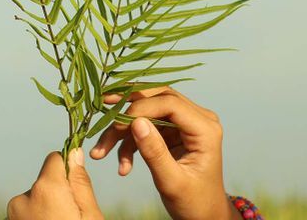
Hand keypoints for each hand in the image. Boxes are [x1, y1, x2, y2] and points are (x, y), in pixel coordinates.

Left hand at [7, 149, 103, 219]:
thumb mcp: (90, 215)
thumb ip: (81, 182)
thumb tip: (75, 153)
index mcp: (46, 189)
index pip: (55, 158)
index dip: (69, 170)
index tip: (76, 188)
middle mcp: (22, 198)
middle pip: (46, 182)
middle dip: (58, 194)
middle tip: (70, 216)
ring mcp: (12, 214)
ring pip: (36, 199)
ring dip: (46, 208)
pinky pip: (26, 213)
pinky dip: (36, 218)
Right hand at [90, 88, 239, 219]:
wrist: (204, 215)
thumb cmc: (194, 202)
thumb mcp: (172, 181)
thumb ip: (155, 152)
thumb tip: (136, 122)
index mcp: (205, 129)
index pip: (170, 103)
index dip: (141, 108)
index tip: (116, 123)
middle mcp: (198, 119)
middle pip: (158, 98)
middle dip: (127, 107)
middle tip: (102, 106)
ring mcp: (186, 125)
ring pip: (148, 113)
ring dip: (122, 131)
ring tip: (100, 153)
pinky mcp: (175, 133)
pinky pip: (147, 128)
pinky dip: (130, 144)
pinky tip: (123, 166)